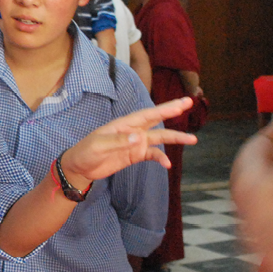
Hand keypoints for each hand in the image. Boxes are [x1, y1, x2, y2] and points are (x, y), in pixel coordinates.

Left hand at [57, 97, 202, 186]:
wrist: (79, 168)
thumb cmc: (85, 152)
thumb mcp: (99, 145)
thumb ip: (120, 141)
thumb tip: (140, 137)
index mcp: (124, 124)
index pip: (148, 114)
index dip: (165, 108)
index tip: (181, 103)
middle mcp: (133, 131)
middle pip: (157, 120)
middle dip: (173, 112)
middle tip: (190, 103)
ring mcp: (135, 143)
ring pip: (160, 138)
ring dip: (175, 138)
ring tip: (193, 139)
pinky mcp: (135, 155)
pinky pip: (153, 155)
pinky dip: (161, 158)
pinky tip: (167, 164)